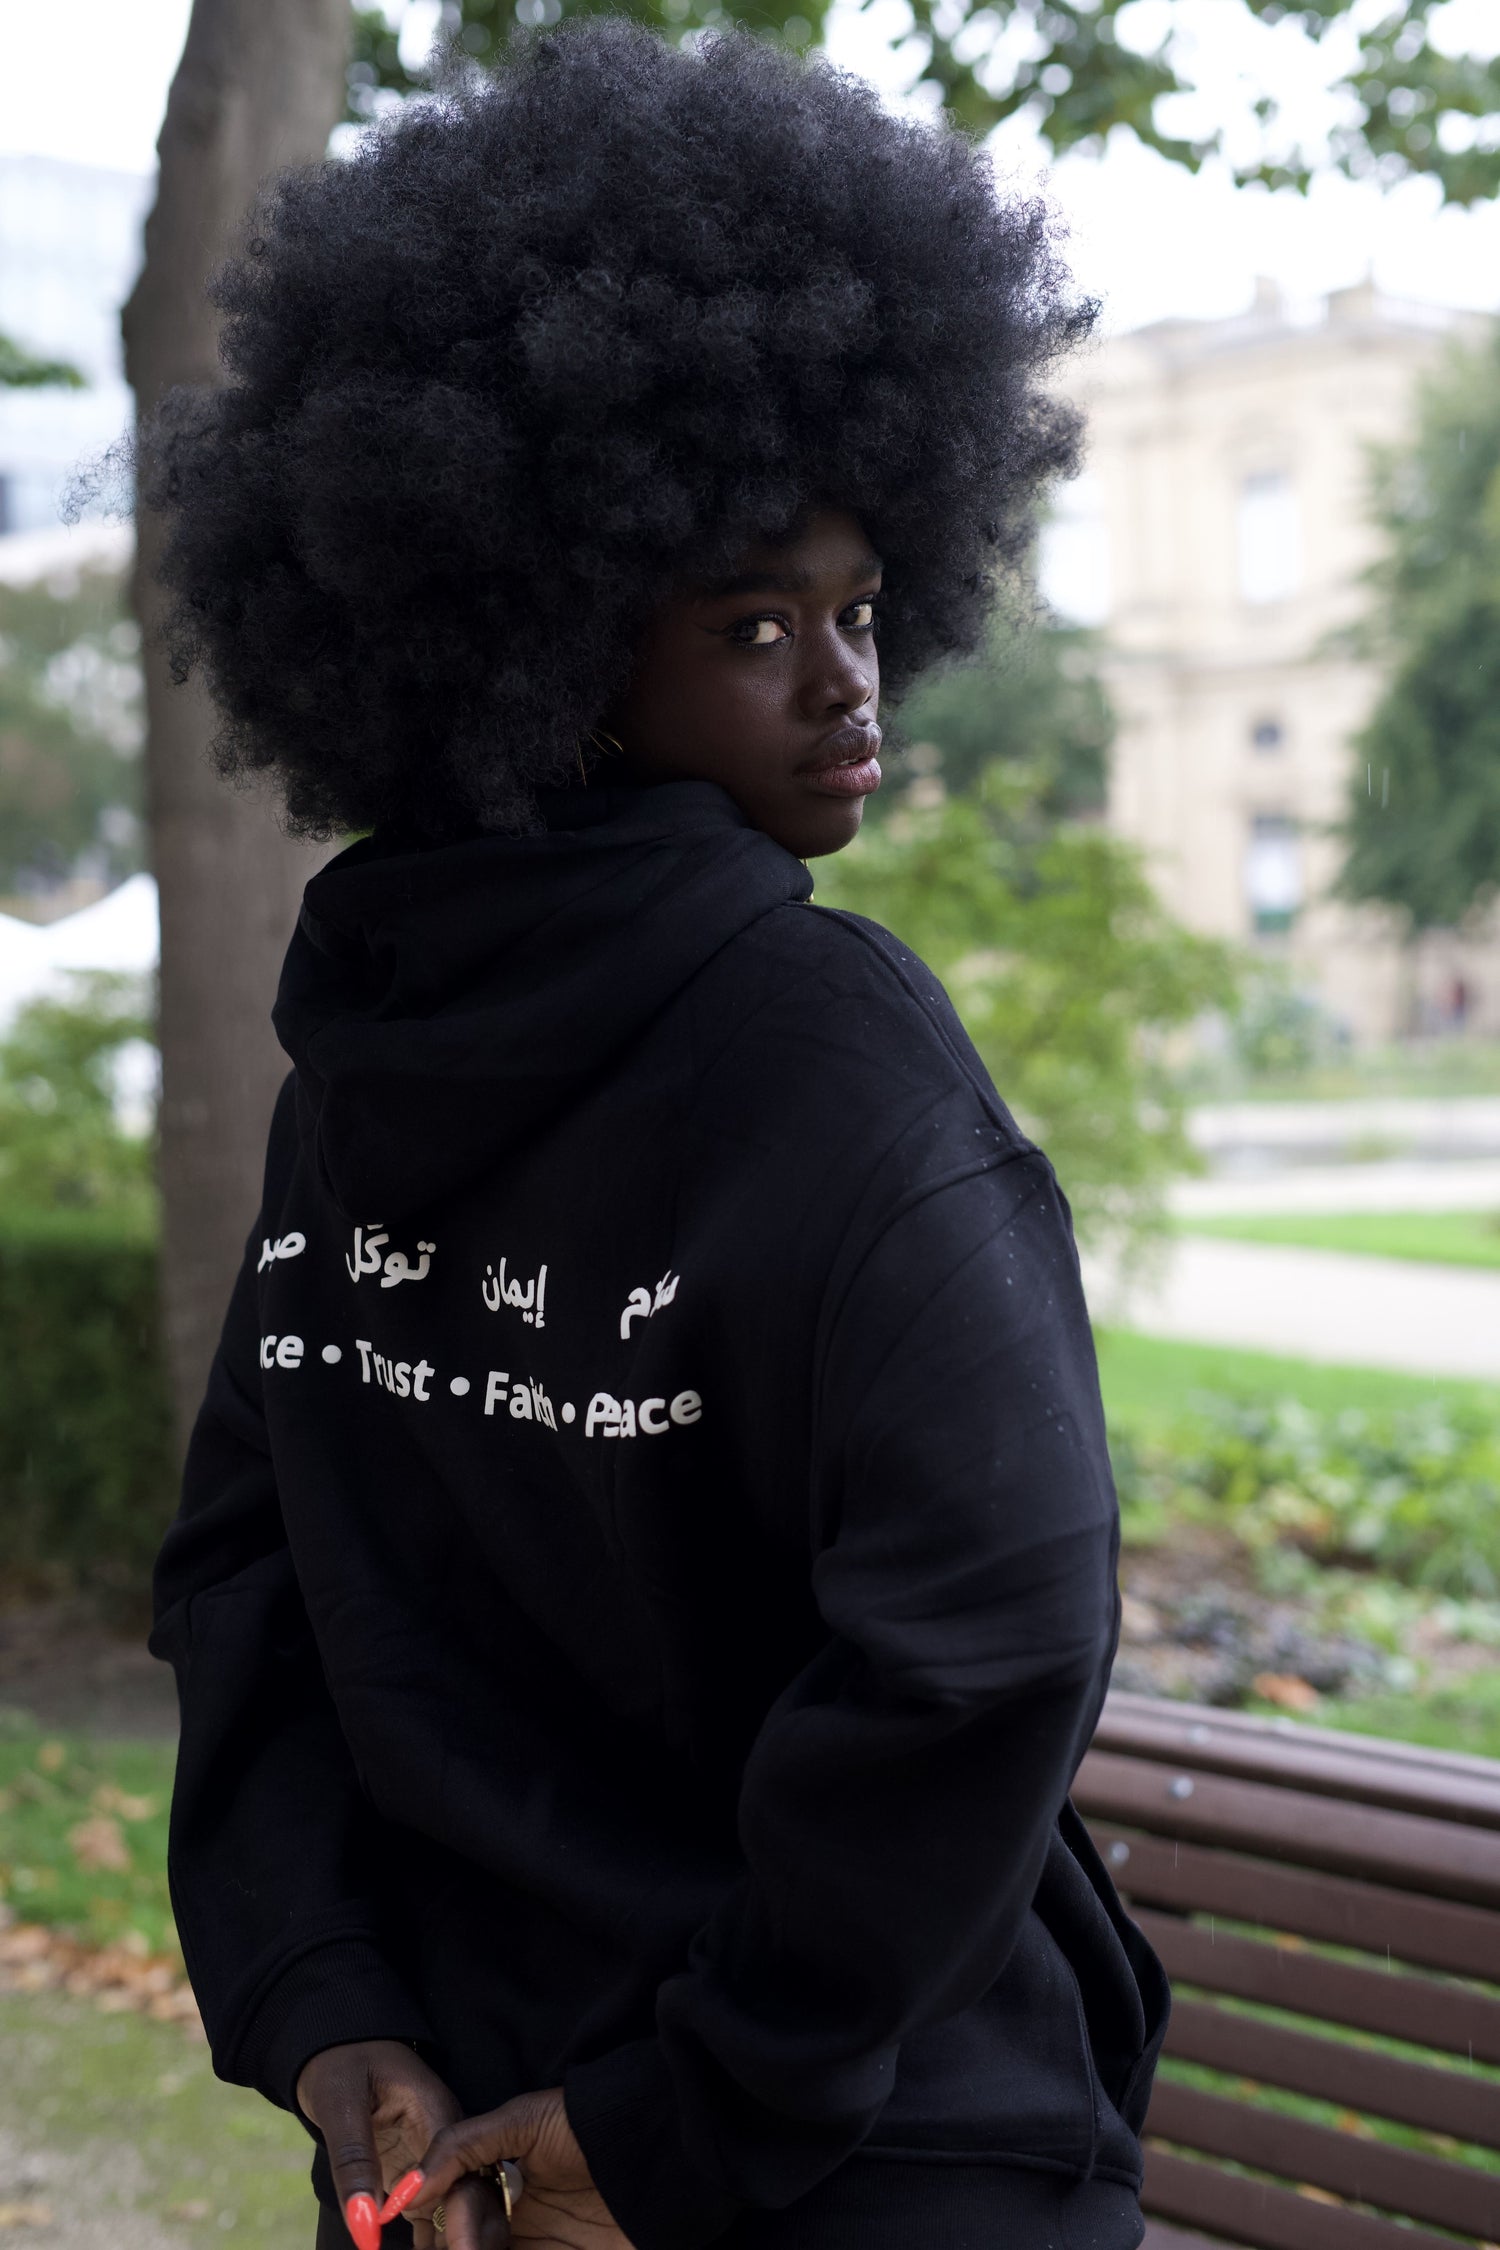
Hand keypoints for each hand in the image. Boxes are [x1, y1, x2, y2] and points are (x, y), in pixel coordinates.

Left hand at [296, 2039, 506, 2249]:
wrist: (332, 2041)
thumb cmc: (338, 2061)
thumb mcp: (339, 2103)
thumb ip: (354, 2161)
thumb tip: (364, 2227)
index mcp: (437, 2110)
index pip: (461, 2169)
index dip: (461, 2216)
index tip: (455, 2249)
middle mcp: (446, 2137)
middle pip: (470, 2194)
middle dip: (466, 2236)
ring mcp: (434, 2158)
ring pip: (456, 2210)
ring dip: (451, 2241)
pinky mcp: (416, 2176)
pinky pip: (431, 2215)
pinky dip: (433, 2242)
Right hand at [411, 2086, 636, 2248]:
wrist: (660, 2150)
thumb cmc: (592, 2124)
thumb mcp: (525, 2119)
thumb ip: (464, 2144)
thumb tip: (409, 2186)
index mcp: (499, 2175)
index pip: (457, 2204)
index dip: (452, 2215)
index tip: (449, 2222)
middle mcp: (511, 2215)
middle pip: (464, 2240)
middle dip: (459, 2242)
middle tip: (473, 2244)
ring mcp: (537, 2242)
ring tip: (482, 2245)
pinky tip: (488, 2248)